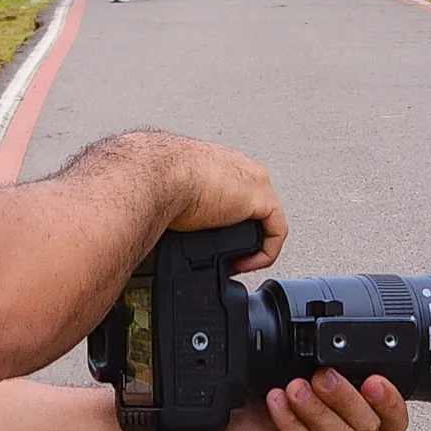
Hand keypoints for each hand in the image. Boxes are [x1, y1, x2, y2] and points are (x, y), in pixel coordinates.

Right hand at [160, 136, 288, 271]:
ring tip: (234, 263)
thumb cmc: (154, 179)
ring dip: (253, 246)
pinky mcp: (262, 198)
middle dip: (242, 235)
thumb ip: (178, 205)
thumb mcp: (169, 193)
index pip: (234, 194)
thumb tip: (163, 226)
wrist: (157, 175)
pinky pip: (276, 231)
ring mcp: (253, 182)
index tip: (213, 242)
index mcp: (217, 165)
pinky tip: (245, 265)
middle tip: (225, 257)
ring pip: (267, 220)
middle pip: (253, 207)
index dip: (227, 223)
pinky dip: (265, 253)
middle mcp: (239, 168)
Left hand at [209, 370, 409, 430]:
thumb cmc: (261, 406)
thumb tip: (336, 344)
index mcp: (356, 425)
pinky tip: (277, 404)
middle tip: (321, 376)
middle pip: (369, 428)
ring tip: (293, 388)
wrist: (224, 429)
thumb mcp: (299, 375)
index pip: (393, 421)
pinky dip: (293, 425)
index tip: (373, 379)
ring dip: (316, 410)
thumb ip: (326, 366)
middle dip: (344, 397)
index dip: (391, 401)